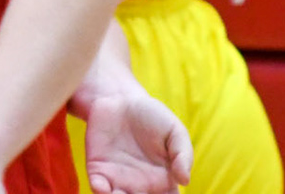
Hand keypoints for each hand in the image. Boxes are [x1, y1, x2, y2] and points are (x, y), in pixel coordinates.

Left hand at [74, 81, 191, 193]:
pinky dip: (100, 191)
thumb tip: (185, 181)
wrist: (121, 99)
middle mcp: (140, 187)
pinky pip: (98, 187)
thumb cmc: (153, 117)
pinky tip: (103, 187)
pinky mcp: (98, 170)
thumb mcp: (174, 131)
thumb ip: (183, 155)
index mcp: (163, 182)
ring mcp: (118, 181)